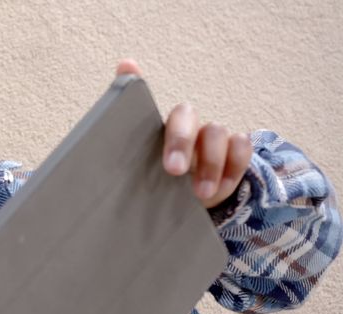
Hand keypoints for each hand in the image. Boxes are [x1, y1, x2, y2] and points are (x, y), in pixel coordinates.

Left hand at [116, 59, 253, 208]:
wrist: (178, 198)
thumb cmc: (153, 173)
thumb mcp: (135, 157)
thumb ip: (127, 119)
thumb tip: (126, 62)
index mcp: (165, 125)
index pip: (171, 114)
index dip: (171, 129)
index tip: (163, 153)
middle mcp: (192, 126)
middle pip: (193, 120)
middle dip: (183, 143)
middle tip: (173, 171)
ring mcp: (215, 138)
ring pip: (218, 133)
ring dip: (211, 165)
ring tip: (200, 193)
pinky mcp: (235, 153)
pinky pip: (242, 148)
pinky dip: (233, 168)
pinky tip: (220, 188)